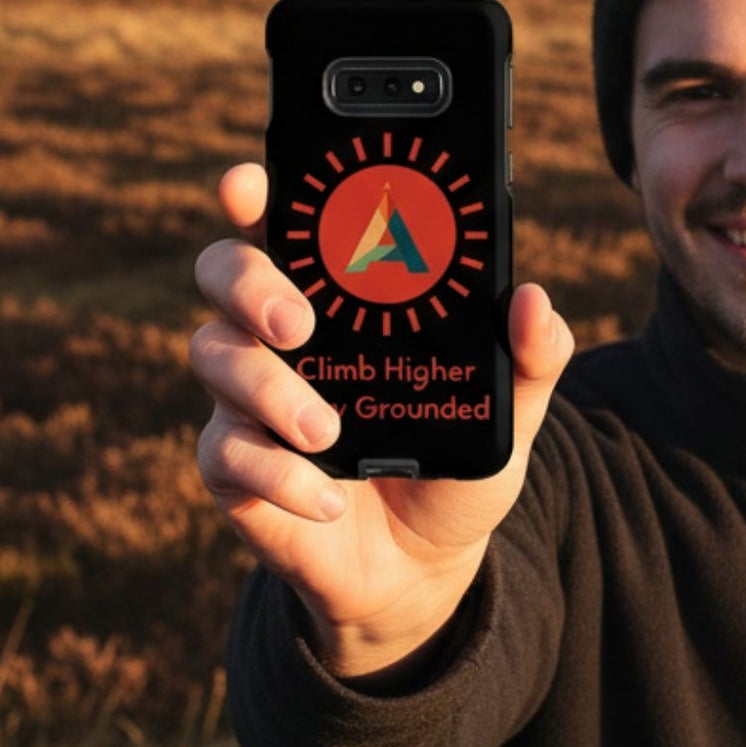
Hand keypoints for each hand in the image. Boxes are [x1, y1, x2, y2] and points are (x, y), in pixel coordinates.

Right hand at [191, 161, 572, 677]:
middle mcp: (278, 331)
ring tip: (327, 430)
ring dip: (266, 387)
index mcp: (336, 292)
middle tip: (301, 320)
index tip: (251, 182)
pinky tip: (324, 497)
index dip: (254, 191)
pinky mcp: (234, 467)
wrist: (425, 564)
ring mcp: (246, 397)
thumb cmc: (452, 458)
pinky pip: (223, 453)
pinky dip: (276, 474)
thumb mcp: (508, 410)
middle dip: (248, 281)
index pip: (281, 219)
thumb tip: (533, 299)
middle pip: (221, 269)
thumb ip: (532, 356)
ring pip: (212, 354)